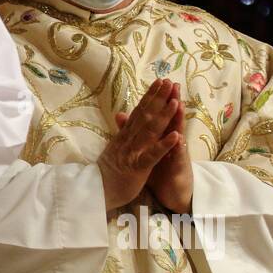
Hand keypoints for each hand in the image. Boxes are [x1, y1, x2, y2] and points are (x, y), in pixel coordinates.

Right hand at [99, 78, 181, 210]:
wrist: (97, 191)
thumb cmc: (108, 171)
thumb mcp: (114, 146)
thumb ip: (121, 130)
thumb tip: (121, 114)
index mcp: (125, 134)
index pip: (139, 111)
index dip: (150, 96)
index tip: (160, 82)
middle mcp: (128, 139)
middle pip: (145, 115)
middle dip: (158, 98)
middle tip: (169, 82)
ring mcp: (132, 152)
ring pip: (150, 131)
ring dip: (164, 116)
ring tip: (175, 102)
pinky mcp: (137, 167)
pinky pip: (152, 155)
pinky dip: (164, 145)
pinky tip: (175, 136)